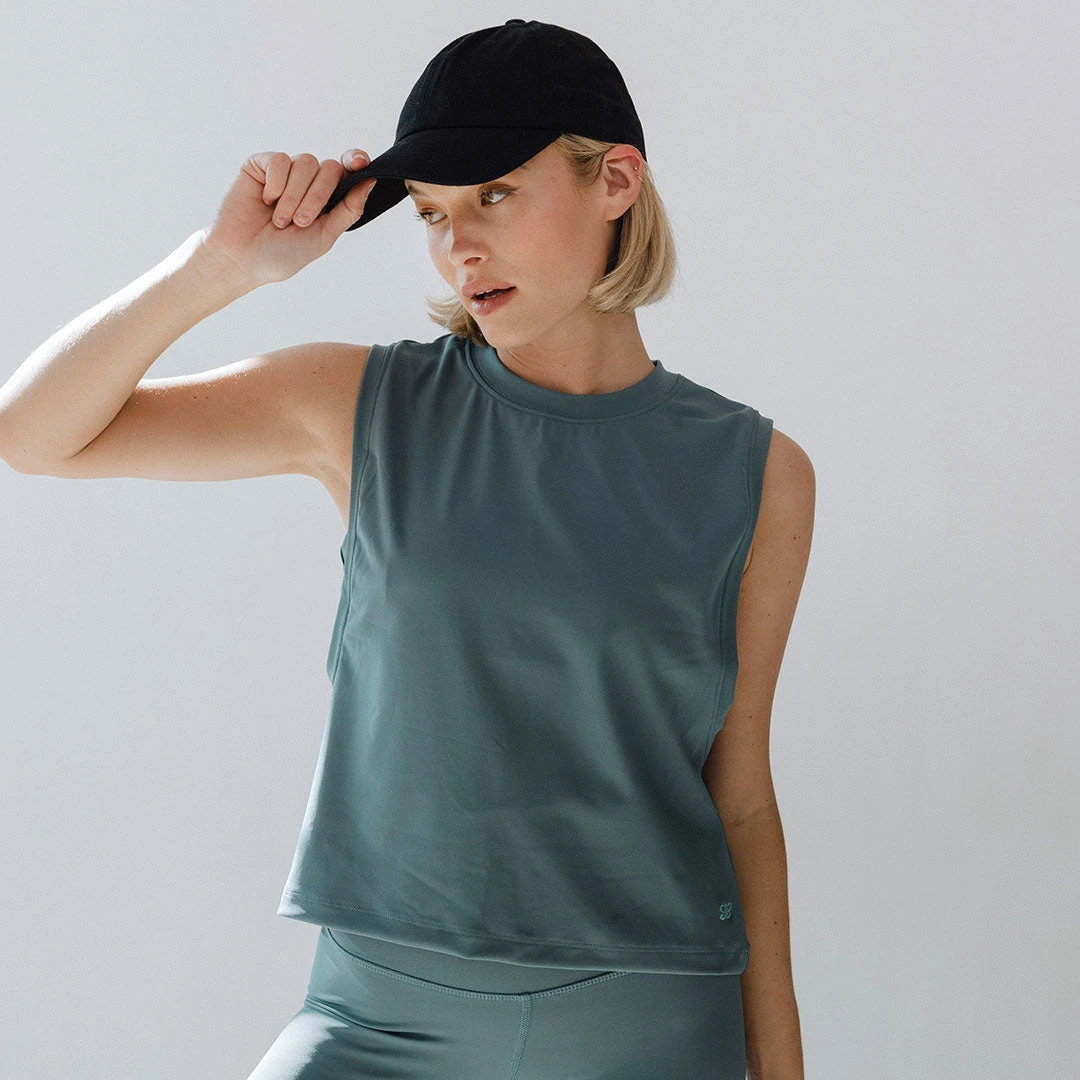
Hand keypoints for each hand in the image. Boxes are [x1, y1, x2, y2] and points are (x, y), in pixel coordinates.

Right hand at [198, 149, 375, 287]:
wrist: (242, 259)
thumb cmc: (281, 254)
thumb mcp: (323, 237)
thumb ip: (348, 210)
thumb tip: (371, 181)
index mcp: (327, 199)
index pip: (347, 171)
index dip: (355, 162)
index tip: (360, 163)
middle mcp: (308, 182)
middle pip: (329, 168)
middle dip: (318, 197)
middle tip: (300, 222)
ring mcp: (285, 172)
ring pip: (306, 163)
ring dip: (295, 196)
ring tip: (281, 220)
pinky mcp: (261, 165)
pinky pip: (280, 160)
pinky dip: (276, 184)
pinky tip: (266, 201)